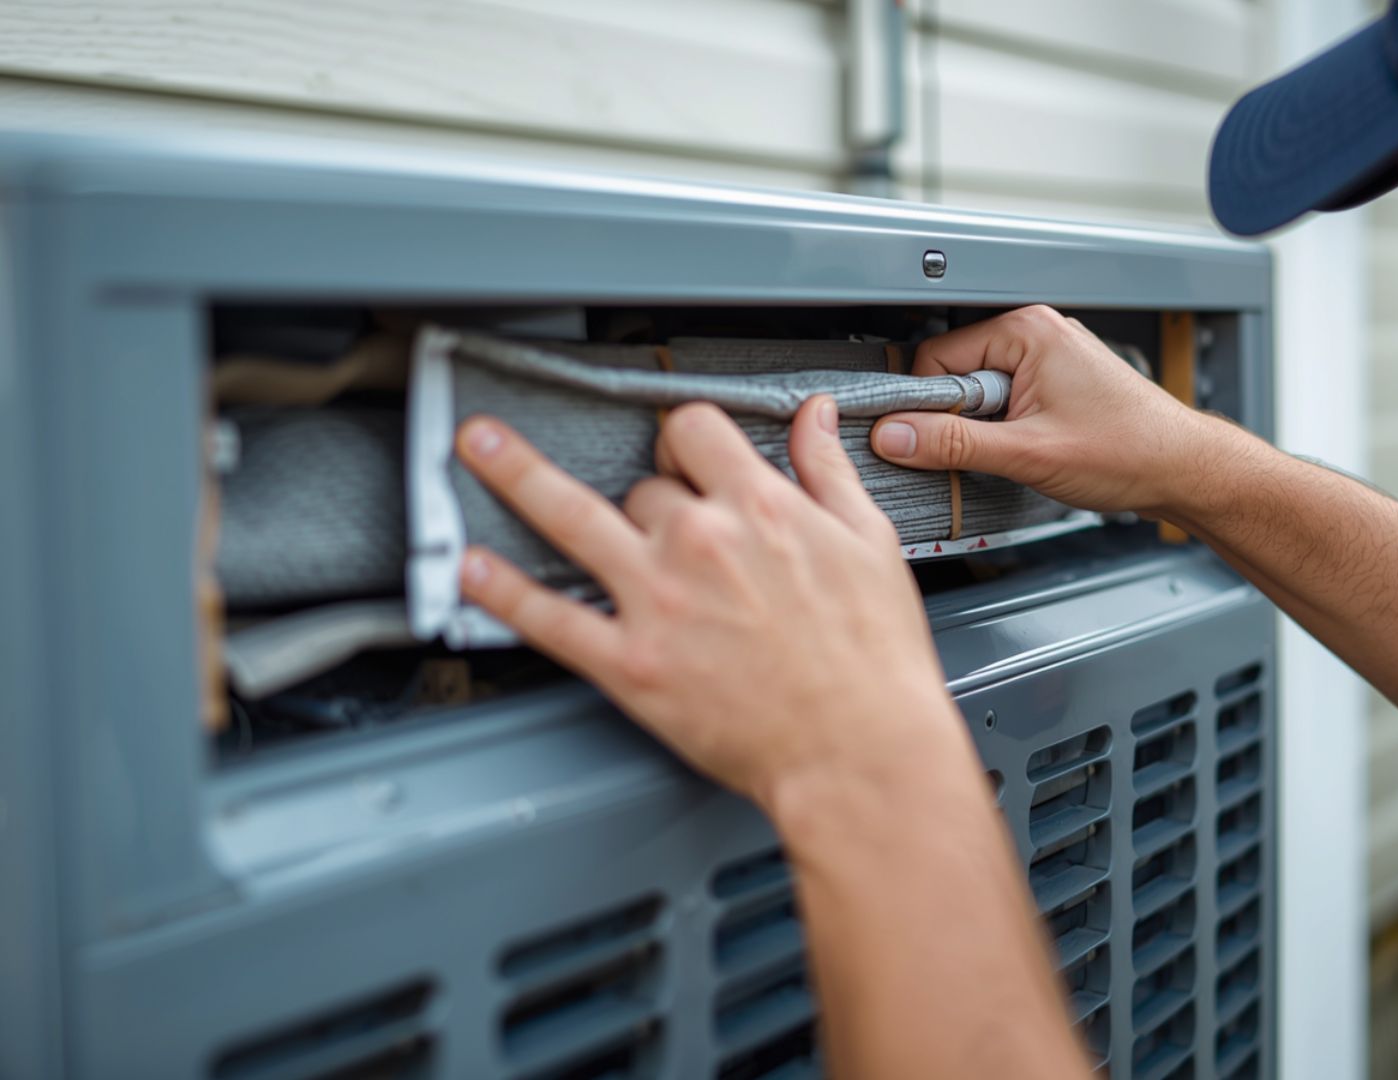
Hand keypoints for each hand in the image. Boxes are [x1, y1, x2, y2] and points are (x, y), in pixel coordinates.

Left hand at [453, 397, 972, 808]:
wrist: (860, 751)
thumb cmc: (874, 661)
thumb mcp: (870, 543)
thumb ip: (829, 470)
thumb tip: (811, 416)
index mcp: (761, 507)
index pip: (694, 431)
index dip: (683, 439)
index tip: (680, 455)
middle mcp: (701, 543)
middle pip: (641, 484)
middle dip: (647, 497)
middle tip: (652, 524)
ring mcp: (659, 601)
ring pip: (570, 517)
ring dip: (515, 475)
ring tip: (479, 447)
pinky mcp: (632, 664)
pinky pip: (551, 618)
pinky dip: (502, 592)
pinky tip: (471, 568)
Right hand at [868, 305, 1221, 516]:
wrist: (1184, 469)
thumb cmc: (1130, 449)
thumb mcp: (1028, 452)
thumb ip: (953, 444)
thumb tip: (896, 435)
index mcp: (1027, 330)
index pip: (936, 357)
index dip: (925, 403)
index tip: (919, 437)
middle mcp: (1037, 333)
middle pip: (956, 373)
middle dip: (959, 418)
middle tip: (990, 450)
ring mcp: (1049, 358)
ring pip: (981, 392)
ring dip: (985, 428)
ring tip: (1020, 451)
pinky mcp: (1057, 384)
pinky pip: (1006, 401)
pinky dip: (1005, 430)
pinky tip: (1029, 450)